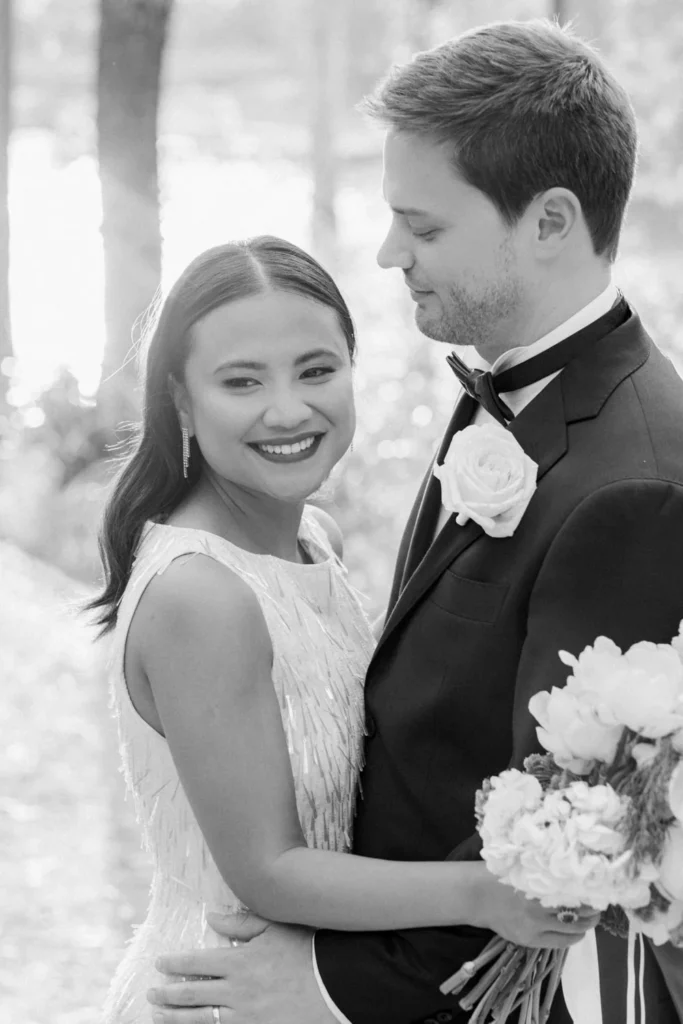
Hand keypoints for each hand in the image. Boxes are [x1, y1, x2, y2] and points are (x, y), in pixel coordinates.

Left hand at [147, 912, 338, 1023]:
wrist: (340, 986)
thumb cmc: (311, 950)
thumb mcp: (277, 928)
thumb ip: (242, 924)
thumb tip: (212, 918)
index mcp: (240, 963)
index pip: (196, 963)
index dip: (174, 964)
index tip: (159, 964)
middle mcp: (238, 993)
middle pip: (192, 996)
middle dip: (167, 996)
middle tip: (151, 995)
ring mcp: (248, 1018)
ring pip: (203, 1021)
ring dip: (178, 1020)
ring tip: (159, 1018)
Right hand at [473, 870, 599, 948]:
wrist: (476, 896)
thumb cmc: (501, 874)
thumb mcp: (524, 866)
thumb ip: (546, 872)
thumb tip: (576, 873)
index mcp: (537, 885)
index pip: (575, 892)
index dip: (590, 892)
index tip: (598, 887)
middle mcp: (538, 908)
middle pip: (579, 913)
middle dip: (593, 910)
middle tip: (598, 903)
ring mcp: (535, 927)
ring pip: (573, 929)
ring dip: (586, 924)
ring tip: (591, 917)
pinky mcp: (530, 940)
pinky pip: (561, 942)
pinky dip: (573, 936)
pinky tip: (576, 930)